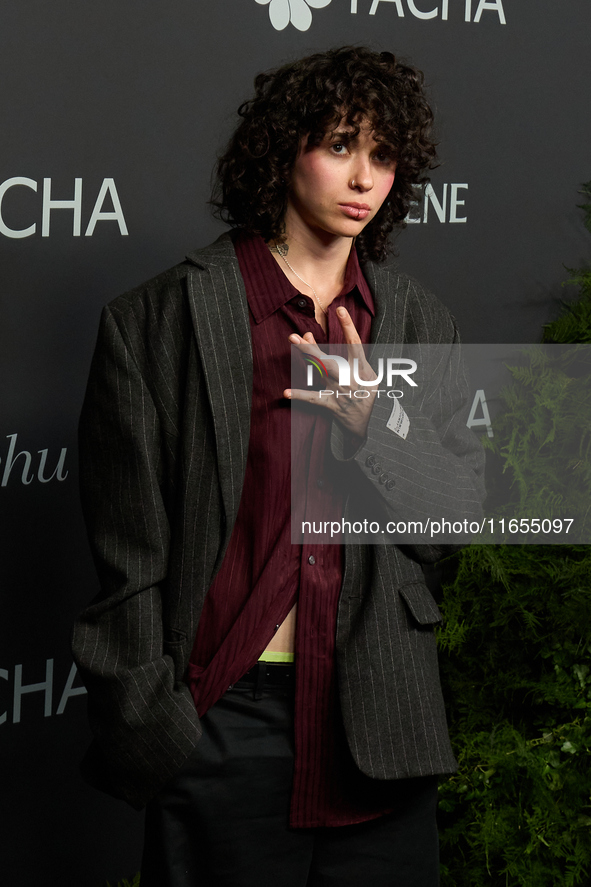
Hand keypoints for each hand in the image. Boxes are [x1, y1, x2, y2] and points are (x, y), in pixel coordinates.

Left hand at [284, 307, 376, 439]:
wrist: (372, 421)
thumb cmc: (367, 391)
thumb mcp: (365, 371)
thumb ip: (346, 355)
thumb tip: (319, 337)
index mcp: (361, 369)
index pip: (355, 344)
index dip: (348, 327)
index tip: (340, 310)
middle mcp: (350, 379)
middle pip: (329, 359)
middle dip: (312, 347)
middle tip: (296, 335)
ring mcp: (340, 391)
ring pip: (320, 371)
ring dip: (306, 356)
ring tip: (294, 341)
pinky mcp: (331, 404)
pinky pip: (314, 399)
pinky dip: (300, 396)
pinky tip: (286, 392)